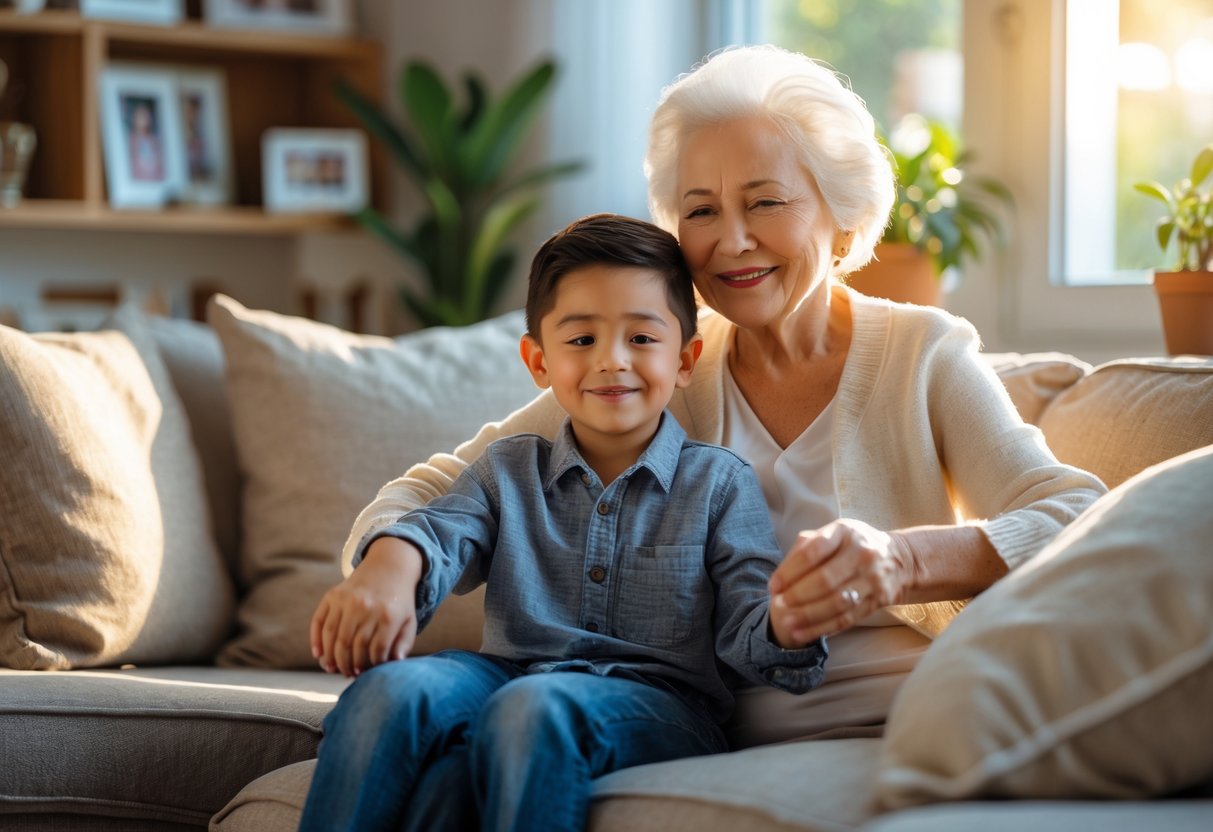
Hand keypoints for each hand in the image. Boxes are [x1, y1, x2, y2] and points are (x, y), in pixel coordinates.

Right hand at [310, 537, 423, 676]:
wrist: (389, 567)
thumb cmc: (399, 601)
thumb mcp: (409, 621)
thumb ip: (404, 643)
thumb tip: (394, 663)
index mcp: (388, 616)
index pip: (376, 649)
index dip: (371, 665)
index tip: (368, 673)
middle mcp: (366, 607)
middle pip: (351, 645)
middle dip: (348, 665)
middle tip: (348, 674)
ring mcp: (347, 600)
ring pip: (333, 636)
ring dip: (331, 657)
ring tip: (332, 668)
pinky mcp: (333, 595)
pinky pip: (319, 621)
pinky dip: (316, 639)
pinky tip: (318, 654)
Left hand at [768, 519, 915, 643]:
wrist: (901, 559)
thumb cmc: (854, 545)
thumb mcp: (834, 534)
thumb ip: (806, 547)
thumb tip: (782, 575)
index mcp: (844, 532)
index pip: (812, 552)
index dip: (789, 571)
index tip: (774, 586)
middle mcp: (862, 553)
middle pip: (824, 580)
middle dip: (798, 596)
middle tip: (779, 605)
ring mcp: (873, 578)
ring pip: (836, 603)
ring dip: (808, 615)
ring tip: (788, 622)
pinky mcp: (878, 600)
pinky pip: (847, 618)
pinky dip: (823, 628)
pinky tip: (804, 633)